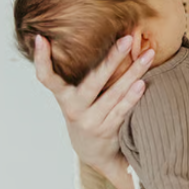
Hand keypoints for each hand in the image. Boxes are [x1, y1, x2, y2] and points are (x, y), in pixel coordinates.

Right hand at [34, 34, 153, 174]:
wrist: (93, 153)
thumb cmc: (86, 113)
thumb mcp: (75, 98)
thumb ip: (81, 74)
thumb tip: (92, 35)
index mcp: (63, 97)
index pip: (47, 78)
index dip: (41, 59)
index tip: (40, 38)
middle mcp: (74, 109)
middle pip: (93, 82)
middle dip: (112, 59)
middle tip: (126, 39)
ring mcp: (91, 122)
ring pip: (114, 94)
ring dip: (133, 73)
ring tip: (148, 56)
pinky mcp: (107, 131)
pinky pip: (121, 111)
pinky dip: (132, 97)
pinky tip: (142, 83)